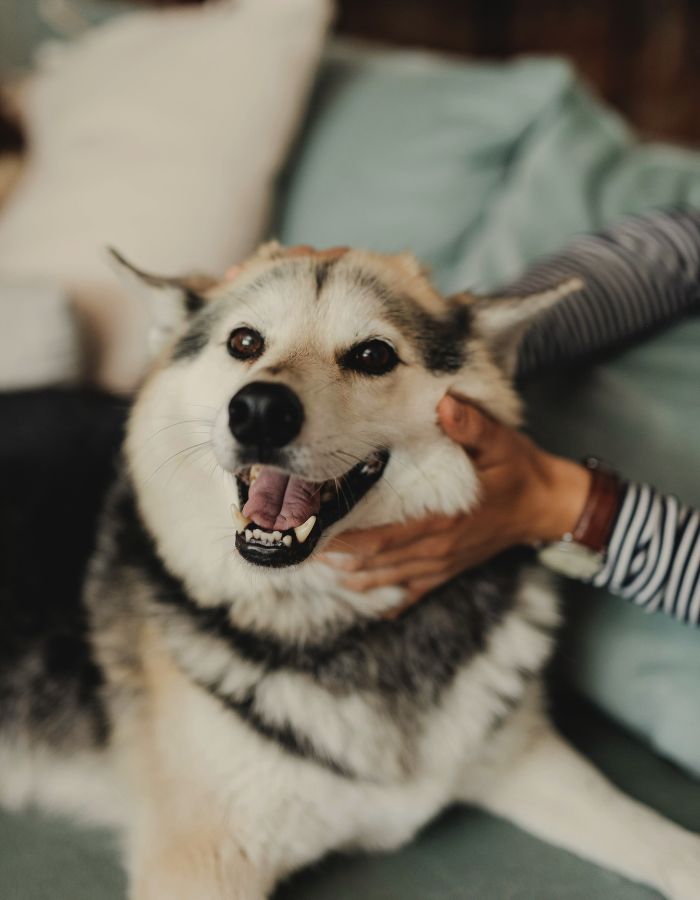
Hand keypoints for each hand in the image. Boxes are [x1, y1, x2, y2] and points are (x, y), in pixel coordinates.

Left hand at [321, 395, 591, 616]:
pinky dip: (390, 597)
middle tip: (306, 549)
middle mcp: (439, 548)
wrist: (548, 507)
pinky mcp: (451, 568)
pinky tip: (369, 601)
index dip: (348, 540)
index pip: (384, 538)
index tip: (317, 535)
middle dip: (341, 558)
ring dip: (358, 576)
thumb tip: (443, 402)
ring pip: (391, 577)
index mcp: (443, 521)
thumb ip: (470, 424)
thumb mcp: (499, 442)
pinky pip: (415, 590)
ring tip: (325, 570)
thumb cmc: (518, 471)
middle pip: (379, 561)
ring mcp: (444, 562)